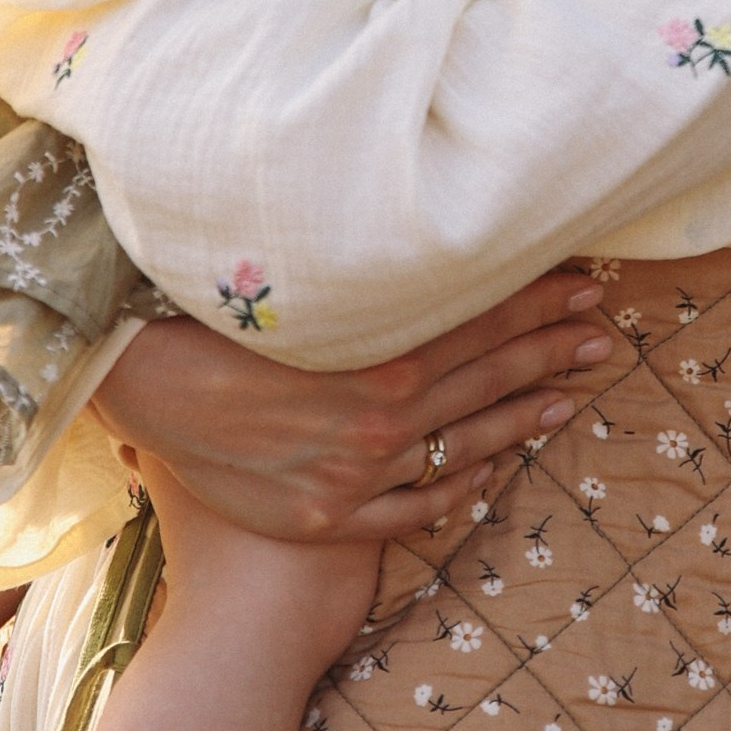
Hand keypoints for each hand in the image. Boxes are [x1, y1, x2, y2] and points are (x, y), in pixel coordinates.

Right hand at [91, 268, 613, 544]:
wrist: (127, 394)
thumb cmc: (196, 314)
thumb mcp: (280, 278)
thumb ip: (346, 272)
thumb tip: (388, 211)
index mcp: (374, 352)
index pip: (481, 318)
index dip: (538, 298)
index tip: (585, 282)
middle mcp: (377, 415)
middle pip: (485, 375)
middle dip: (550, 348)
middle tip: (603, 331)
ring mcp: (359, 474)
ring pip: (464, 441)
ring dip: (525, 415)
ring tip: (573, 394)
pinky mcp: (331, 519)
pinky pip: (416, 506)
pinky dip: (460, 486)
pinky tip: (495, 470)